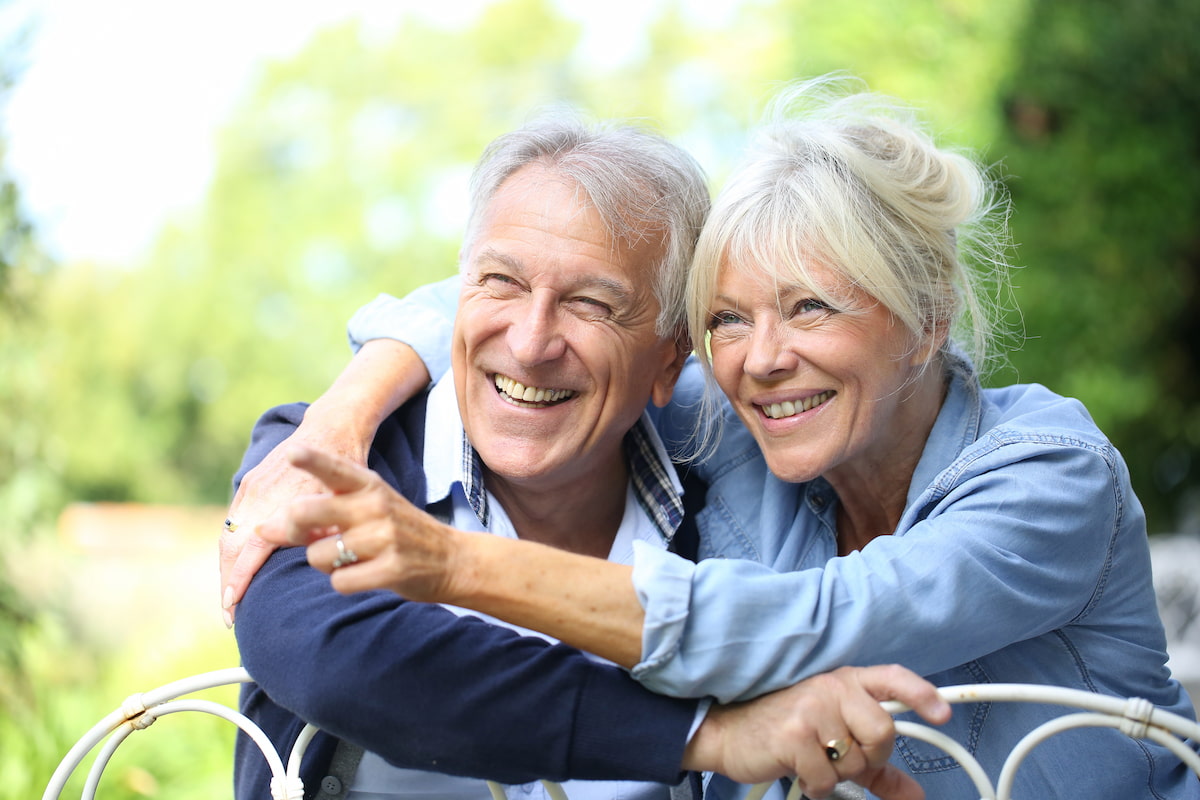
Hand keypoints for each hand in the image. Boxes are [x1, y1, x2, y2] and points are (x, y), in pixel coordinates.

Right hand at [220, 418, 369, 626]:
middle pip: (230, 549)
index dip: (239, 582)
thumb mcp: (340, 500)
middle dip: (227, 582)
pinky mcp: (251, 482)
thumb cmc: (345, 468)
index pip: (249, 552)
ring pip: (228, 535)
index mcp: (277, 504)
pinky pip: (233, 520)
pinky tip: (237, 563)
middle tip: (230, 613)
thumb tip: (313, 556)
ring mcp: (251, 489)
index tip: (232, 609)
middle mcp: (257, 497)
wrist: (333, 428)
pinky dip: (232, 545)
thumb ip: (321, 528)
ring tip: (231, 595)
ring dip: (227, 566)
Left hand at [261, 445, 463, 601]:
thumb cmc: (398, 532)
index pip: (335, 469)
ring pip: (317, 555)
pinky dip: (343, 583)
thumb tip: (265, 528)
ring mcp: (385, 538)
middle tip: (298, 536)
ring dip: (323, 563)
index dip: (311, 460)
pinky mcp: (392, 569)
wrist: (452, 560)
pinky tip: (363, 575)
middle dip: (291, 528)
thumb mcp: (370, 507)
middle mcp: (376, 506)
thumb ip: (324, 511)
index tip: (292, 452)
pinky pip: (339, 581)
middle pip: (307, 512)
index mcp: (369, 485)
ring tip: (348, 560)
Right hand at [682, 664, 949, 799]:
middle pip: (883, 731)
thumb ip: (877, 766)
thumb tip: (914, 793)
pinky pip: (828, 779)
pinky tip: (799, 769)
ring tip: (814, 761)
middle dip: (872, 757)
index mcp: (845, 682)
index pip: (892, 678)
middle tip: (845, 757)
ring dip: (839, 775)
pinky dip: (817, 786)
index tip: (942, 713)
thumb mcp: (834, 741)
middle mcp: (831, 688)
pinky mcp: (794, 734)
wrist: (729, 732)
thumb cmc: (786, 732)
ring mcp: (811, 708)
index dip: (921, 694)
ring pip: (856, 761)